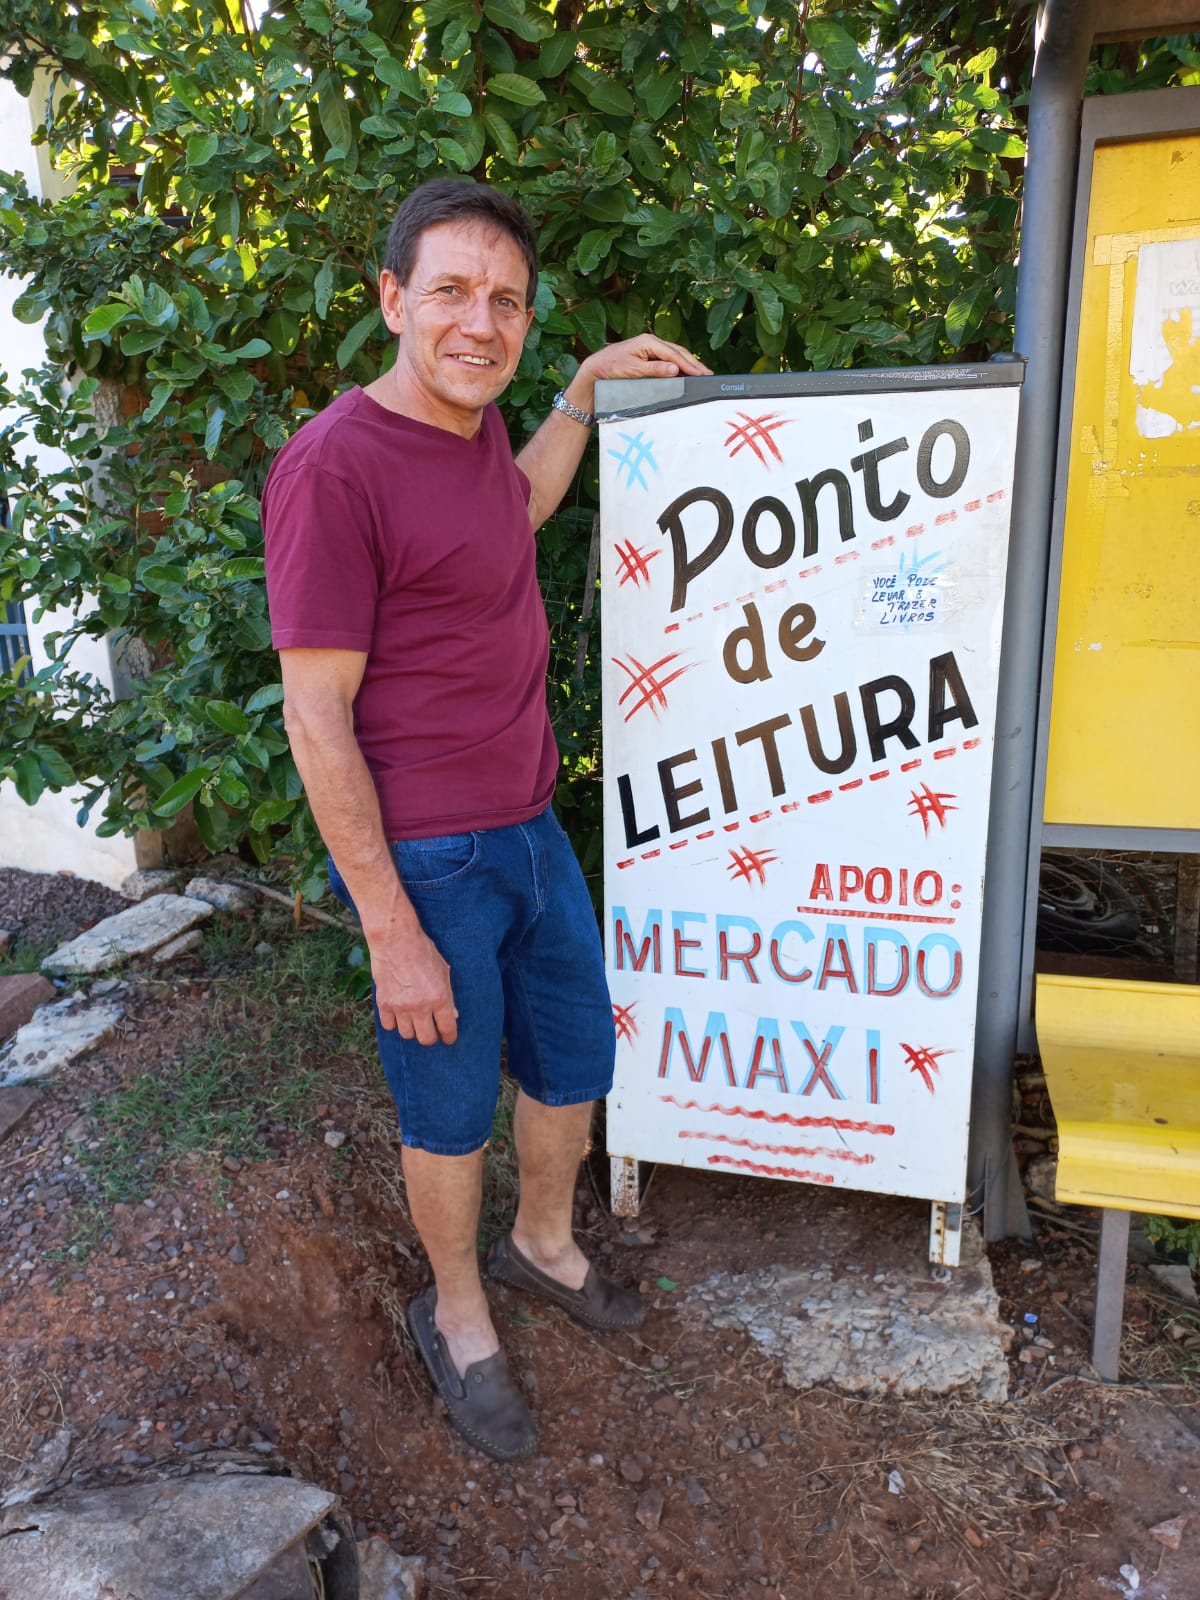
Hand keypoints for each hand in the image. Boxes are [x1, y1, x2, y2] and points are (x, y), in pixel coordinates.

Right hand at [368, 925, 458, 1045]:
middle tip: (431, 1030)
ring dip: (412, 1029)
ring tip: (414, 1020)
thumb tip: (453, 1015)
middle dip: (431, 1037)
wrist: (395, 939)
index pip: (447, 1029)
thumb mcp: (443, 971)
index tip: (449, 1038)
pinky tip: (398, 1014)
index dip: (450, 1037)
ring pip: (407, 1035)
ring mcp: (400, 1006)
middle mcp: (420, 1006)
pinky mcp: (383, 1003)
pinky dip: (394, 1023)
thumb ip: (448, 996)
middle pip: (426, 1039)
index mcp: (439, 997)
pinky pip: (389, 1026)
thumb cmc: (423, 951)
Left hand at [566, 336, 711, 412]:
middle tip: (708, 374)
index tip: (701, 374)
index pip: (674, 353)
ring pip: (675, 353)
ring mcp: (650, 347)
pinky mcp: (648, 354)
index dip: (689, 364)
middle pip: (678, 351)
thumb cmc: (611, 368)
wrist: (595, 368)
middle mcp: (651, 341)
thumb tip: (675, 368)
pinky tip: (686, 370)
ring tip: (702, 372)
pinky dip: (680, 364)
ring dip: (689, 363)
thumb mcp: (633, 370)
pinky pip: (668, 357)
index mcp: (648, 342)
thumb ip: (654, 369)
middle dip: (694, 363)